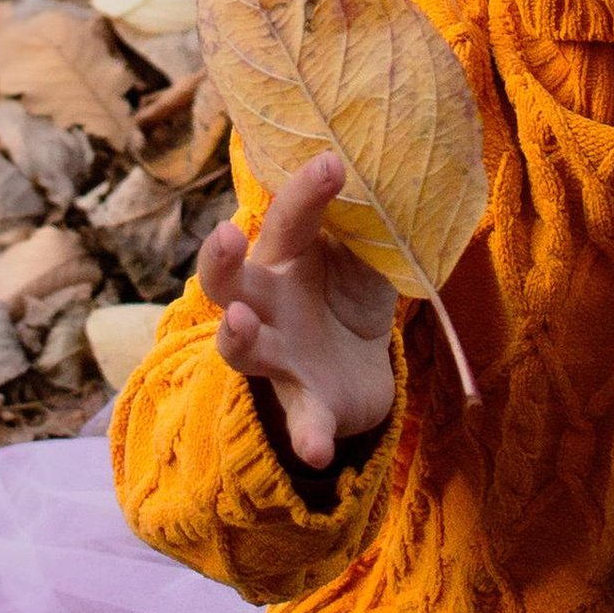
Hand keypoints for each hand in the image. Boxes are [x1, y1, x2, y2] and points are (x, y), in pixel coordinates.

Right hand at [198, 153, 399, 470]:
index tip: (332, 160)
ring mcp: (281, 357)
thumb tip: (394, 177)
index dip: (305, 192)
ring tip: (240, 324)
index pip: (287, 220)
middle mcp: (269, 305)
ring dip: (237, 337)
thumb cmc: (350, 293)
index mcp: (286, 258)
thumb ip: (368, 227)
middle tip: (225, 235)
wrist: (361, 368)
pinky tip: (316, 452)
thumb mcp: (364, 256)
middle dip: (218, 262)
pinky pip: (302, 422)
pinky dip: (306, 436)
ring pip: (242, 349)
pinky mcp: (307, 404)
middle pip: (227, 283)